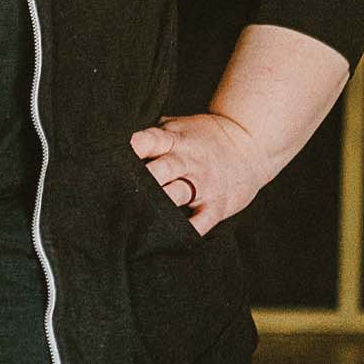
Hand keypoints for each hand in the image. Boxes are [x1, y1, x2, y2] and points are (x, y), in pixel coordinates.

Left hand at [128, 114, 263, 236]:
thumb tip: (115, 140)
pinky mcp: (216, 206)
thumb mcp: (178, 127)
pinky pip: (199, 222)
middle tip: (118, 191)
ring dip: (156, 206)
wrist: (249, 144)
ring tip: (134, 216)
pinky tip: (166, 237)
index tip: (113, 156)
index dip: (132, 147)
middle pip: (160, 170)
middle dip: (140, 181)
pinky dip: (184, 231)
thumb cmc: (203, 137)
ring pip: (175, 196)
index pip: (150, 140)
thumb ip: (152, 135)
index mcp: (174, 140)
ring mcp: (203, 185)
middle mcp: (187, 161)